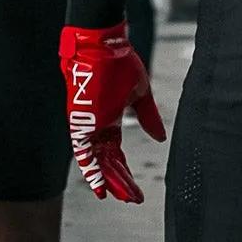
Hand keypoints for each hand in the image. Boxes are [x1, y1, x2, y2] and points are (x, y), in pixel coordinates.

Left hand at [59, 23, 166, 202]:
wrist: (101, 41)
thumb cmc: (119, 61)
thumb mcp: (140, 92)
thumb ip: (148, 116)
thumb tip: (161, 138)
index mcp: (109, 120)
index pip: (116, 154)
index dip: (125, 172)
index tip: (137, 190)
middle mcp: (96, 126)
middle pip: (107, 162)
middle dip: (120, 181)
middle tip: (132, 199)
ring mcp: (87, 124)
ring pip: (96, 161)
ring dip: (108, 180)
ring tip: (121, 196)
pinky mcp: (81, 120)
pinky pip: (84, 151)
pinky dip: (92, 169)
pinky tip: (100, 185)